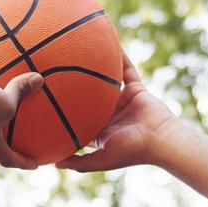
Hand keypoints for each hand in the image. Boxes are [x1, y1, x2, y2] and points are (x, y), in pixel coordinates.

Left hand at [54, 49, 181, 172]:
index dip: (65, 110)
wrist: (160, 141)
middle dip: (76, 86)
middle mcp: (110, 113)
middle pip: (89, 97)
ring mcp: (122, 100)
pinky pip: (126, 70)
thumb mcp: (101, 160)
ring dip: (96, 67)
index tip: (47, 99)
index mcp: (101, 129)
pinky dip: (120, 57)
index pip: (79, 118)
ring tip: (80, 51)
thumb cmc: (131, 151)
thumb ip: (80, 163)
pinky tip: (109, 43)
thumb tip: (54, 164)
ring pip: (106, 81)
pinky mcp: (135, 89)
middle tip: (55, 70)